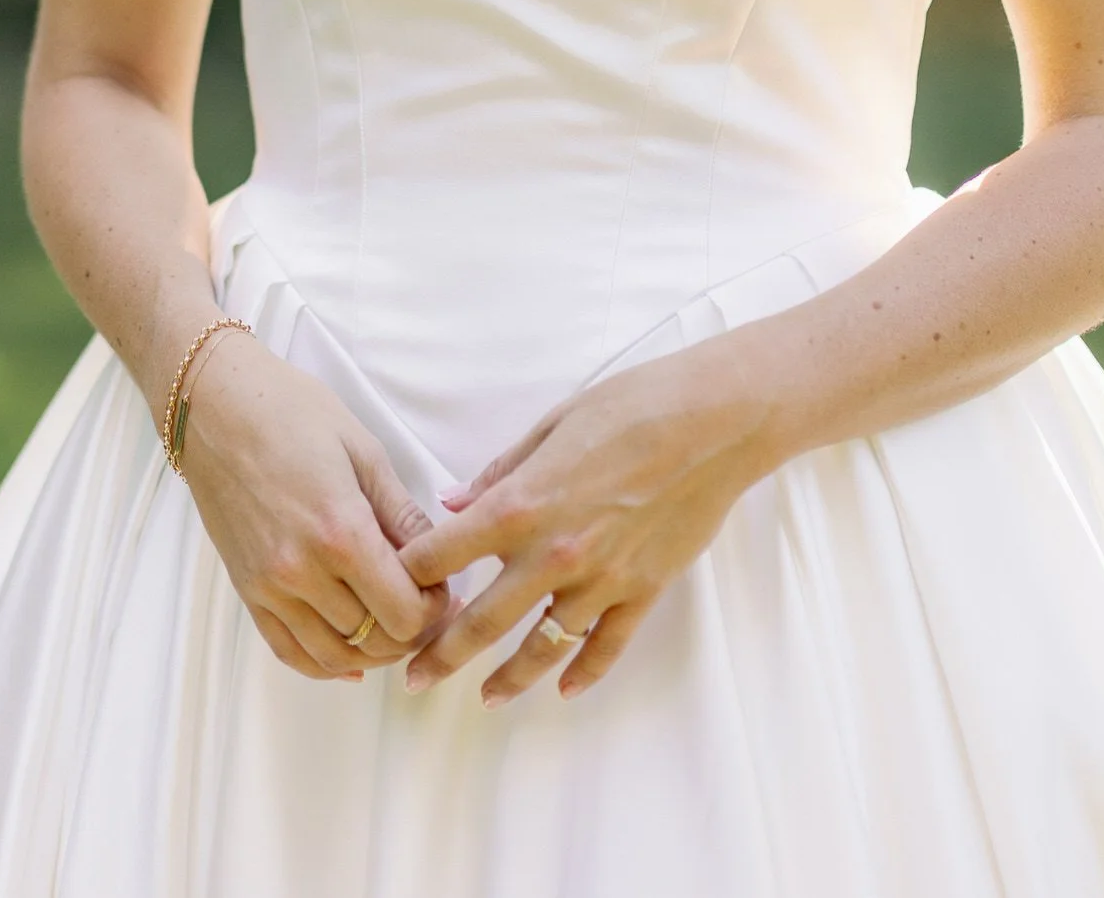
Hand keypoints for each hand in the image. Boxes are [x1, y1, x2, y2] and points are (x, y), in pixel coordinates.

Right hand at [180, 334, 451, 681]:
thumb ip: (402, 515)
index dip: (434, 609)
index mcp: (340, 532)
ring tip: (392, 624)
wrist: (216, 406)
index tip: (442, 588)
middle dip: (411, 628)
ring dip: (373, 651)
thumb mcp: (363, 452)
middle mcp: (302, 571)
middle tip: (425, 604)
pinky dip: (326, 664)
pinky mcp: (246, 591)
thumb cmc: (293, 412)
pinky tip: (352, 654)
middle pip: (375, 638)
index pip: (404, 612)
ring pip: (336, 656)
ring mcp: (269, 587)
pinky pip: (290, 652)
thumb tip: (438, 560)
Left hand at [399, 339, 767, 705]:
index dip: (411, 575)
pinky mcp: (643, 591)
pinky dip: (583, 671)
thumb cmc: (630, 407)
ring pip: (543, 646)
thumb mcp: (552, 425)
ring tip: (485, 696)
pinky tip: (563, 688)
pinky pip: (605, 646)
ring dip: (509, 676)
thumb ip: (500, 473)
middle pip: (482, 620)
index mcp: (522, 505)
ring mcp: (601, 579)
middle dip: (442, 653)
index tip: (391, 590)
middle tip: (414, 678)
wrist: (713, 423)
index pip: (446, 555)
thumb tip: (455, 502)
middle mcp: (554, 553)